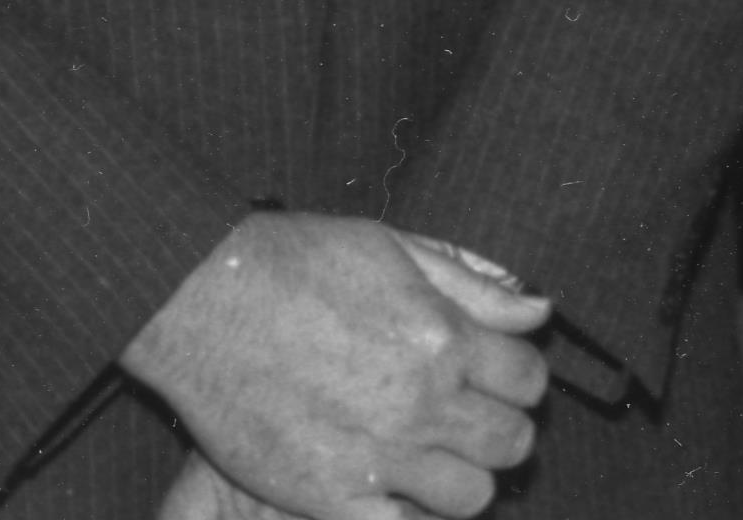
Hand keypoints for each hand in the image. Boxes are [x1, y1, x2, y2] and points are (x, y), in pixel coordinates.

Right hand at [123, 213, 551, 519]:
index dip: (518, 376)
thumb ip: (472, 287)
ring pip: (471, 497)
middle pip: (510, 442)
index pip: (529, 379)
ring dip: (462, 477)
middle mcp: (421, 401)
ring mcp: (377, 455)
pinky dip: (409, 514)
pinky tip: (393, 490)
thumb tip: (539, 310)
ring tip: (433, 456)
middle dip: (499, 428)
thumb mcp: (393, 248)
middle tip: (468, 417)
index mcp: (443, 337)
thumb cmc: (296, 261)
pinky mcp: (329, 495)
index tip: (495, 374)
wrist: (203, 297)